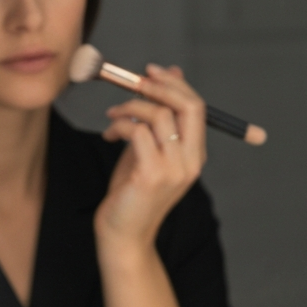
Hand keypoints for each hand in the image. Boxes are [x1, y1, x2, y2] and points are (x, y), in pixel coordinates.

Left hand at [95, 65, 206, 251]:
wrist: (124, 234)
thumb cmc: (133, 193)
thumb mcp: (149, 149)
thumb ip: (159, 118)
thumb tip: (169, 76)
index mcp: (195, 156)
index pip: (197, 108)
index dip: (173, 83)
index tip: (148, 72)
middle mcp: (191, 163)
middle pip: (188, 107)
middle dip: (158, 86)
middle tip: (133, 82)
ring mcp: (174, 170)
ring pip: (159, 115)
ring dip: (129, 107)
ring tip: (112, 117)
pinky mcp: (151, 175)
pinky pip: (136, 131)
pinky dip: (118, 125)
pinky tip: (109, 135)